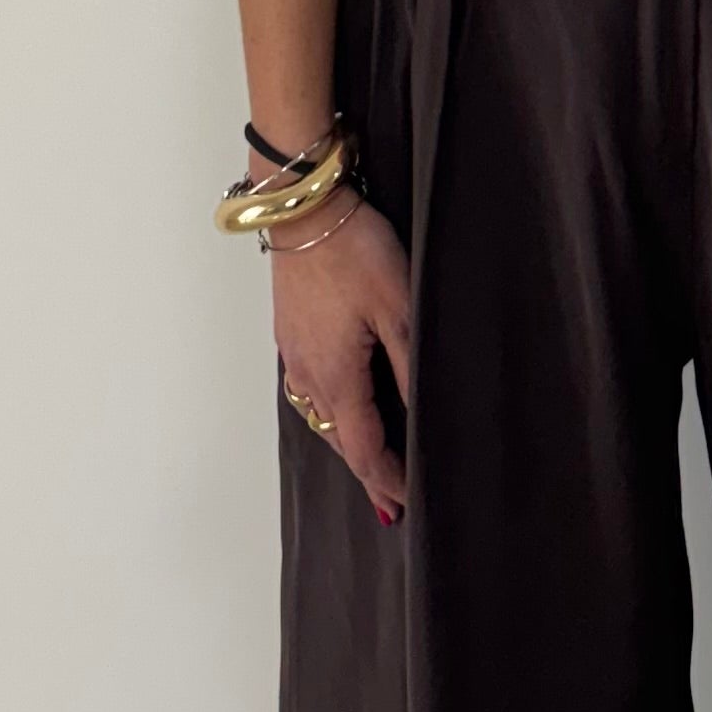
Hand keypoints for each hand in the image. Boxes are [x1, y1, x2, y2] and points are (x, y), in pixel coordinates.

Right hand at [268, 198, 412, 520]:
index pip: (363, 449)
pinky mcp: (291, 332)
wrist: (306, 207)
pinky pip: (311, 389)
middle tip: (390, 500)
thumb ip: (409, 368)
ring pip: (322, 416)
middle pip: (339, 440)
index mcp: (336, 377)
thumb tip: (421, 419)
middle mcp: (308, 374)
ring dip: (347, 443)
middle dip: (367, 471)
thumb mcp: (398, 308)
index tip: (406, 504)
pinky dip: (332, 411)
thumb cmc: (353, 250)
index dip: (387, 480)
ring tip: (371, 463)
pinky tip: (344, 405)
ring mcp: (294, 353)